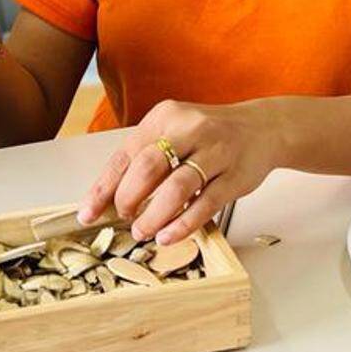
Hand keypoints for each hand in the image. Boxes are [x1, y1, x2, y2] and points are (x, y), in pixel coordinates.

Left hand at [79, 100, 281, 246]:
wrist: (262, 128)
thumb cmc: (209, 135)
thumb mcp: (174, 132)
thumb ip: (146, 159)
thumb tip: (110, 197)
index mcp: (166, 116)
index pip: (125, 154)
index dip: (104, 188)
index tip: (88, 212)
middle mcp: (190, 129)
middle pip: (148, 168)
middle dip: (128, 199)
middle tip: (125, 218)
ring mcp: (216, 151)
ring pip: (176, 187)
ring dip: (154, 215)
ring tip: (143, 231)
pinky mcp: (235, 176)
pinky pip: (205, 204)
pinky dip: (183, 223)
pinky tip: (169, 235)